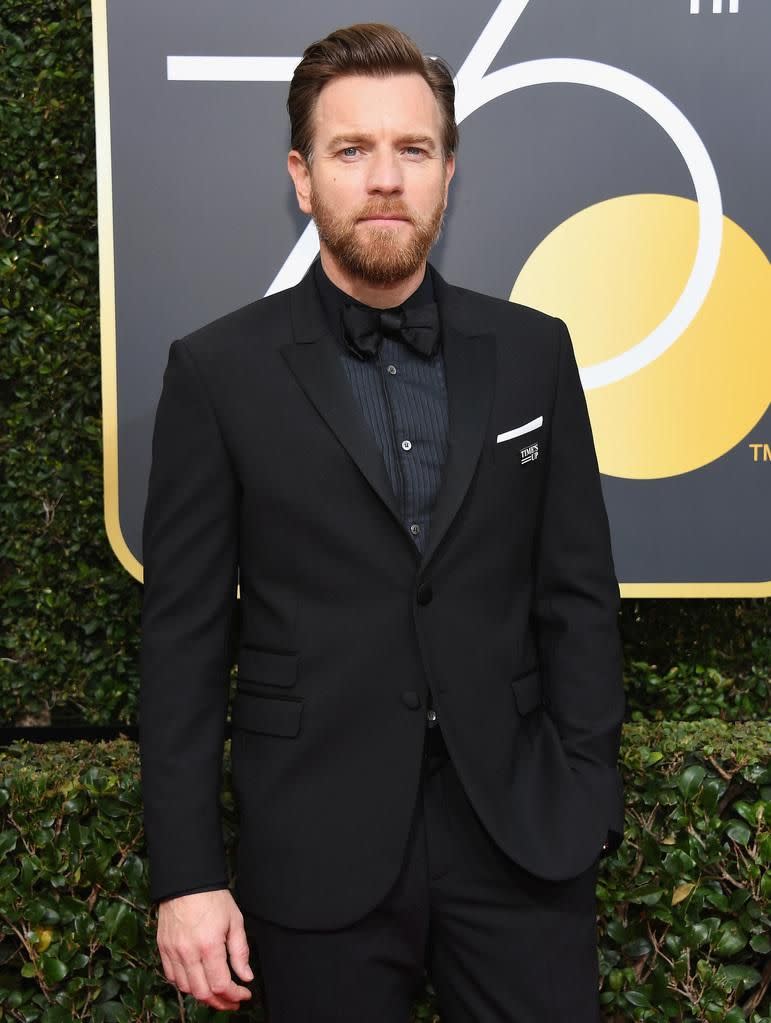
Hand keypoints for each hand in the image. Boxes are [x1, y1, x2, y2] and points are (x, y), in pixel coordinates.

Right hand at [157, 889, 252, 1010]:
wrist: (187, 881)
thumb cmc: (212, 898)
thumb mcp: (235, 921)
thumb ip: (240, 951)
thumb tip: (246, 976)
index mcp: (209, 946)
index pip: (221, 985)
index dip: (234, 995)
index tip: (243, 994)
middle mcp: (188, 953)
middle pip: (202, 993)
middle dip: (220, 1002)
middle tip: (231, 1001)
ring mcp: (173, 952)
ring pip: (186, 989)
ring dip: (202, 995)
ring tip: (216, 992)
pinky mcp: (163, 949)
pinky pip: (172, 977)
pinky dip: (185, 985)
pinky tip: (196, 980)